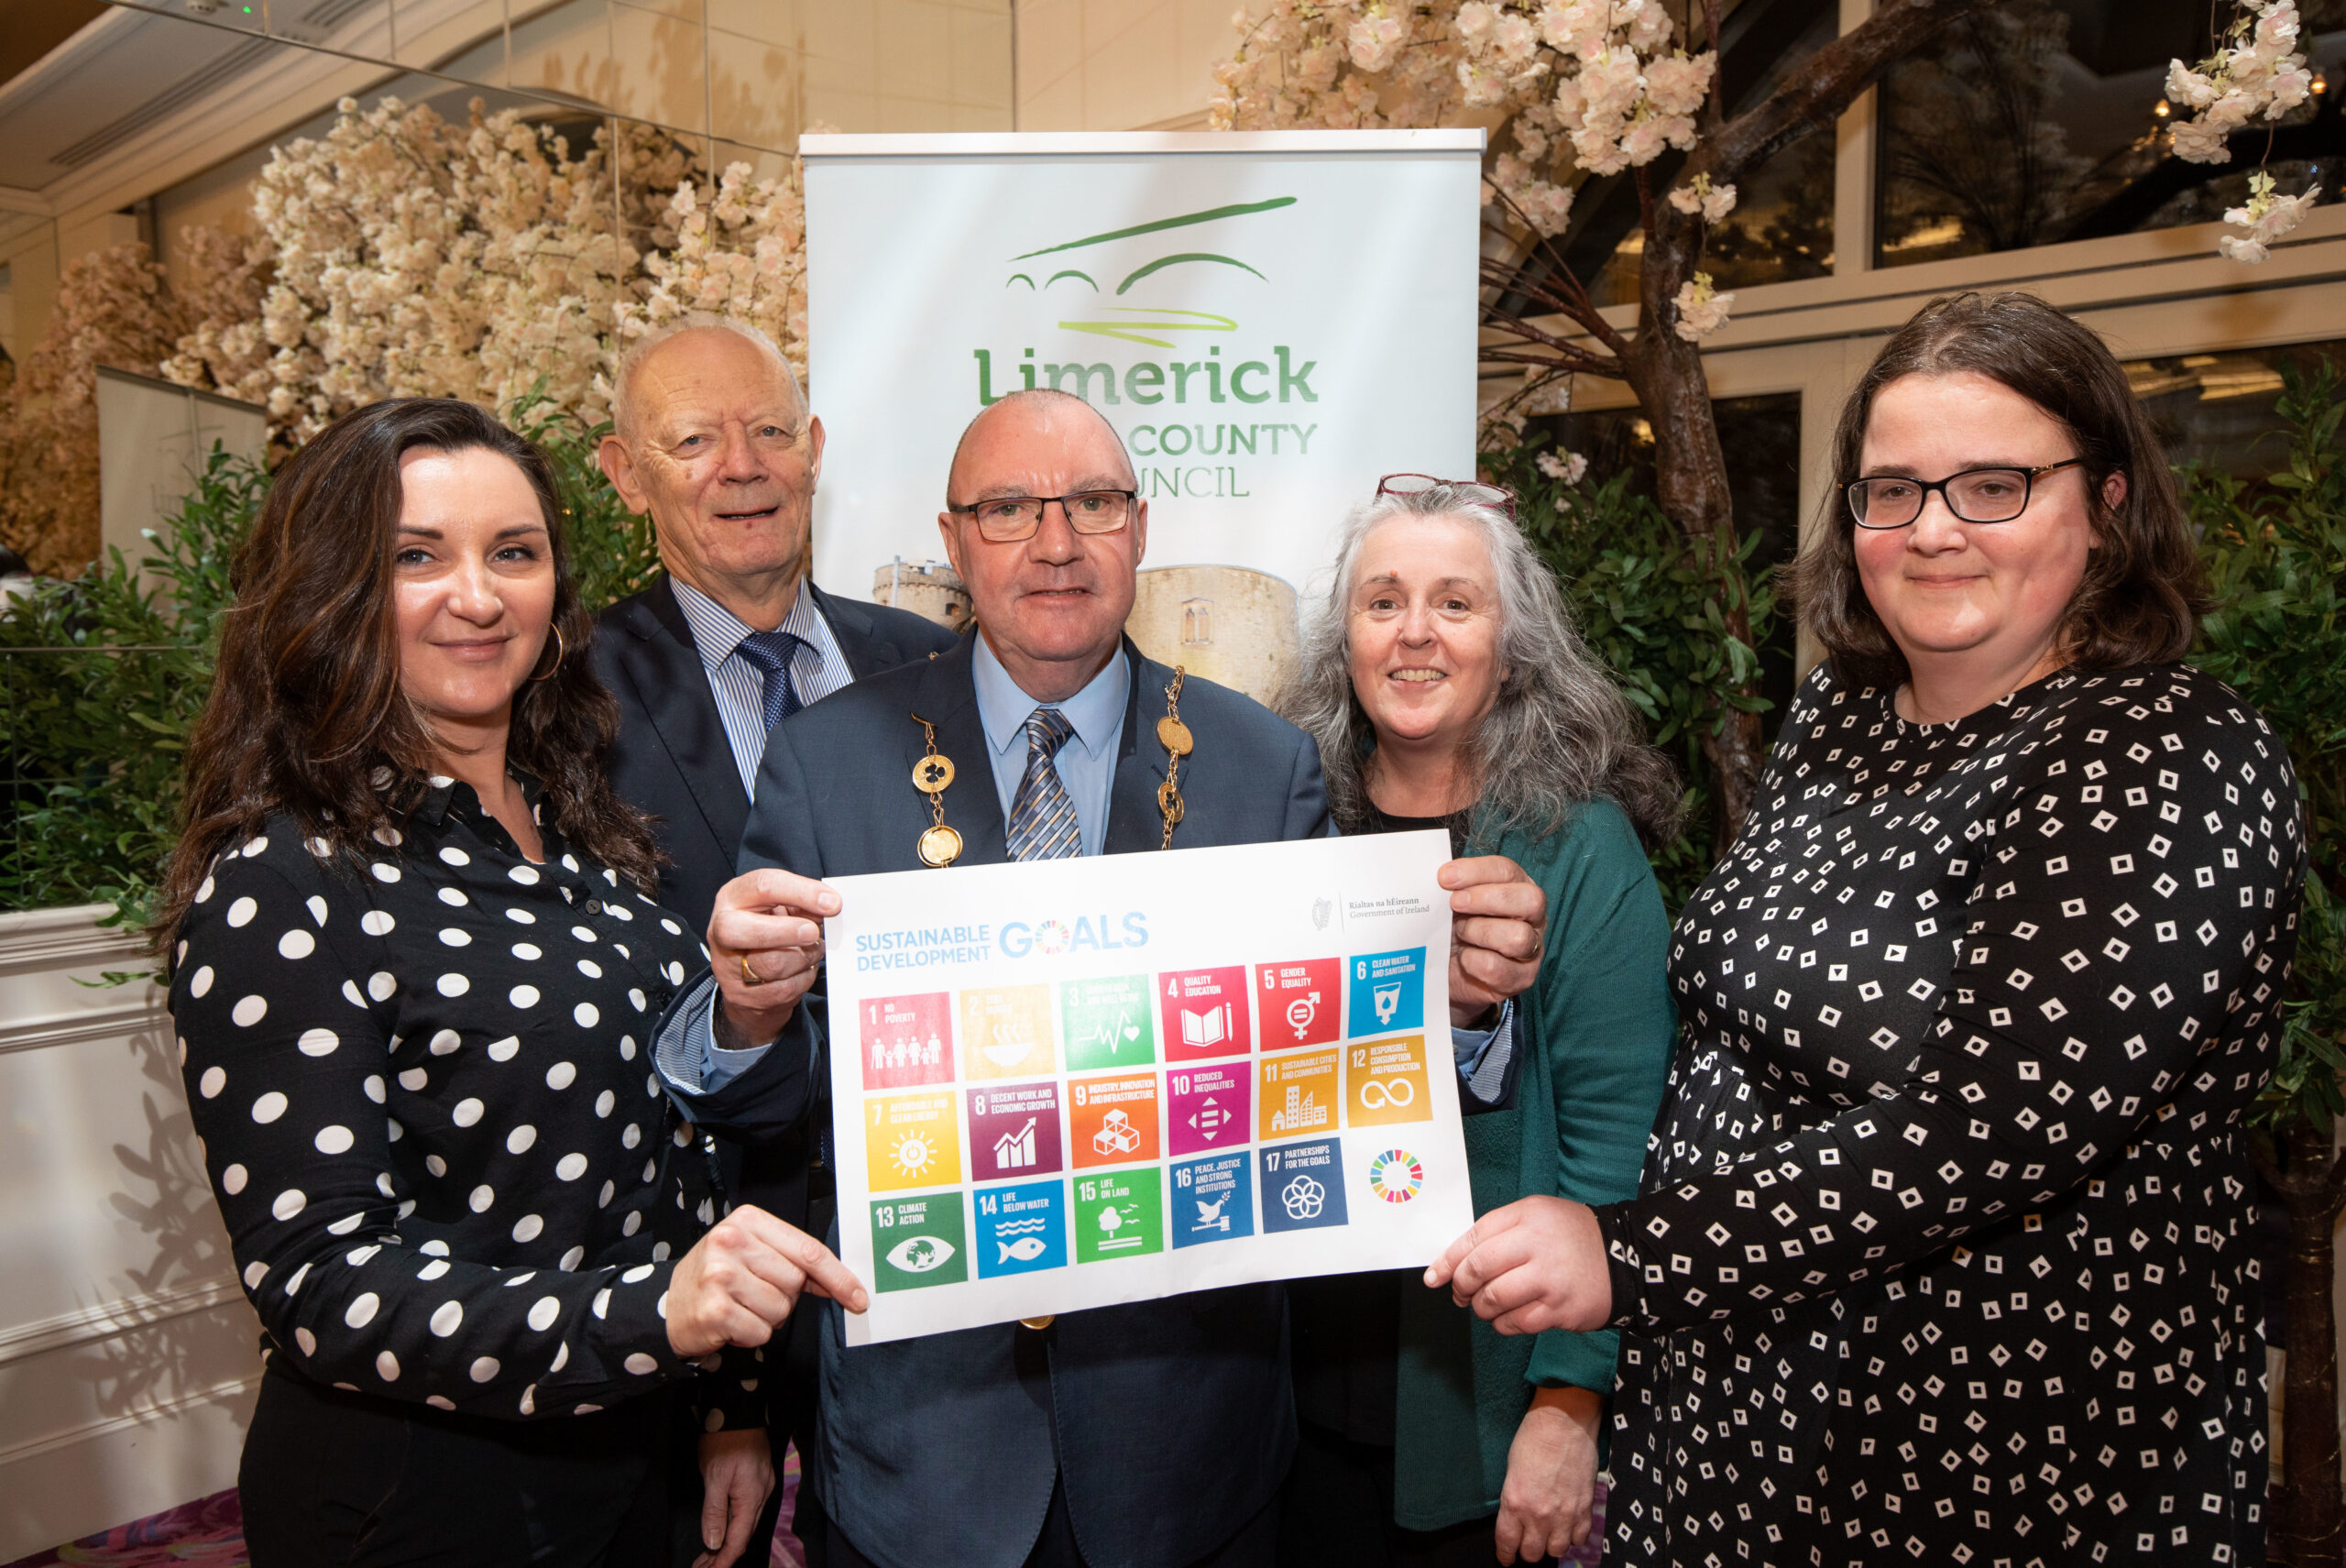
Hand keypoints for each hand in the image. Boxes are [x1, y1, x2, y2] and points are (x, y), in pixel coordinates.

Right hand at [667, 1203, 867, 1357]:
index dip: (838, 1276)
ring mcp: (721, 1275)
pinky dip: (752, 1334)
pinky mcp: (715, 1309)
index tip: (858, 1297)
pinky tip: (730, 1322)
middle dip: (784, 1296)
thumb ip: (793, 1260)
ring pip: (781, 1309)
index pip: (808, 1250)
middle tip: (755, 1294)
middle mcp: (731, 1241)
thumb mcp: (751, 1252)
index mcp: (748, 1220)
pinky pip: (761, 1332)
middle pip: (795, 1281)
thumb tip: (841, 1283)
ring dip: (768, 1317)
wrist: (666, 1305)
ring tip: (741, 1307)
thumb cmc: (717, 1277)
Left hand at [694, 1427, 773, 1567]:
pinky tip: (723, 1529)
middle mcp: (762, 1495)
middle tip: (702, 1567)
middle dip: (723, 1555)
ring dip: (727, 1541)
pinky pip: (747, 1511)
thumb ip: (714, 1512)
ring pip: (746, 1524)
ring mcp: (762, 1487)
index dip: (722, 1560)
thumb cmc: (725, 1439)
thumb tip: (713, 1543)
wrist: (739, 1408)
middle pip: (744, 1535)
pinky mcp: (758, 1479)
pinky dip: (733, 1525)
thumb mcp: (714, 1476)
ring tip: (708, 1555)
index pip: (738, 1540)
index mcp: (752, 1498)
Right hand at [708, 868, 839, 1045]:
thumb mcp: (781, 906)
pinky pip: (784, 989)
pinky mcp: (740, 995)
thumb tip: (829, 906)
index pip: (764, 886)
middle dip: (788, 932)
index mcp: (733, 897)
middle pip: (750, 931)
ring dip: (804, 957)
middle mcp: (721, 929)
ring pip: (774, 964)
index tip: (833, 903)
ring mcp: (727, 966)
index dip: (802, 893)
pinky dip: (803, 977)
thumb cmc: (769, 927)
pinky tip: (803, 967)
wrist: (746, 973)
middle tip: (813, 933)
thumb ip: (802, 903)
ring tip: (812, 949)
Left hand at [1424, 1196, 1609, 1334]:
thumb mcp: (1537, 1217)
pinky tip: (1508, 1317)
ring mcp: (1550, 1279)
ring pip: (1493, 1299)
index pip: (1475, 1238)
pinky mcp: (1560, 1310)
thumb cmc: (1572, 1238)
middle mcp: (1538, 1245)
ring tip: (1485, 1306)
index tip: (1434, 1277)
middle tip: (1460, 1293)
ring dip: (1481, 1308)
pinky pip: (1516, 1323)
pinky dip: (1503, 1324)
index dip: (1449, 1260)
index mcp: (1528, 1217)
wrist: (1626, 1260)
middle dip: (1462, 1286)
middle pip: (1479, 1269)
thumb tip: (1456, 1262)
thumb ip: (1499, 1232)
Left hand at [1440, 856, 1545, 1026]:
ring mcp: (1532, 950)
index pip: (1507, 871)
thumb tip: (1440, 875)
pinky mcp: (1520, 978)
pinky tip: (1463, 958)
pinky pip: (1496, 967)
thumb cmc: (1453, 928)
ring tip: (1459, 933)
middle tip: (1454, 903)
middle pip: (1530, 900)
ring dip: (1479, 932)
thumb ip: (1452, 885)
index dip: (1476, 871)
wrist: (1446, 970)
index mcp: (1518, 887)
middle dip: (1486, 899)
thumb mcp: (1451, 902)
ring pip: (1518, 937)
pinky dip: (1472, 961)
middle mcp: (1533, 917)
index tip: (1444, 877)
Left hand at [1495, 1386, 1600, 1563]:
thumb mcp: (1511, 1470)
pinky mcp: (1585, 1508)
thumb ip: (1514, 1500)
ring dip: (1551, 1544)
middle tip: (1528, 1540)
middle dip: (1528, 1550)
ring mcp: (1564, 1514)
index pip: (1507, 1544)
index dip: (1506, 1555)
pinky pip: (1580, 1539)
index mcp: (1514, 1502)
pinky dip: (1574, 1536)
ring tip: (1549, 1532)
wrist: (1564, 1421)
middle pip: (1532, 1554)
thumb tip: (1517, 1520)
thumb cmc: (1533, 1438)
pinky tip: (1569, 1525)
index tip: (1506, 1558)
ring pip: (1557, 1550)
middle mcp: (1538, 1514)